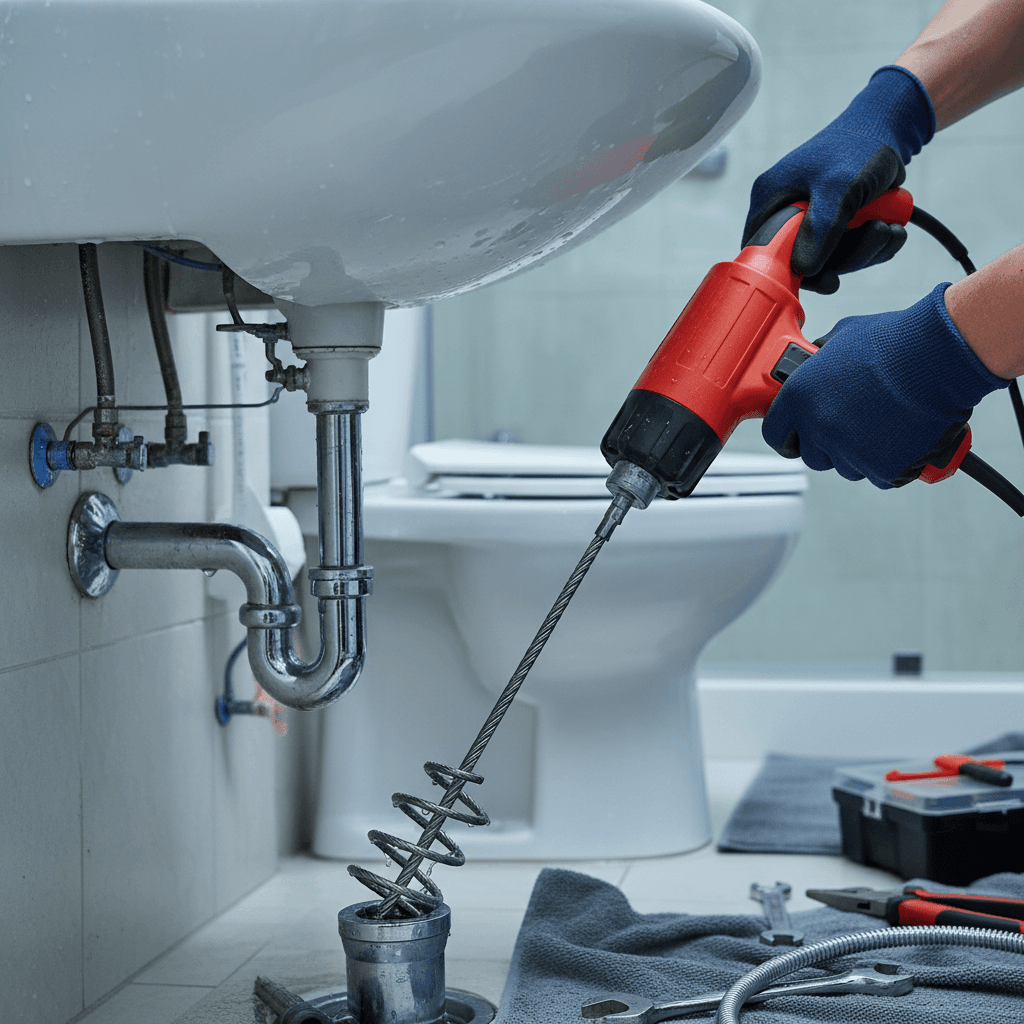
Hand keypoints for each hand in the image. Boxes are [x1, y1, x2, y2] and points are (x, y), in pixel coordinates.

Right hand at [744, 65, 933, 293]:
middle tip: (873, 236)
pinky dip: (874, 247)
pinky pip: (849, 253)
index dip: (787, 270)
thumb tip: (805, 270)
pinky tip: (890, 228)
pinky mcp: (834, 227)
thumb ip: (820, 229)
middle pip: (802, 263)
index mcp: (771, 200)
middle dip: (844, 258)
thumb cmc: (859, 145)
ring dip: (866, 251)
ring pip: (831, 261)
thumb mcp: (838, 186)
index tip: (824, 276)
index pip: (762, 251)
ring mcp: (811, 222)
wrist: (890, 126)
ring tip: (888, 227)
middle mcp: (786, 214)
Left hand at [762, 284, 1008, 487]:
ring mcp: (848, 451)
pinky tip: (901, 438)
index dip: (788, 434)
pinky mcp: (880, 468)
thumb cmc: (895, 342)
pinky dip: (889, 464)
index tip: (798, 435)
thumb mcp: (841, 340)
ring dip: (859, 454)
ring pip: (845, 467)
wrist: (937, 358)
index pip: (775, 433)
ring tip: (883, 424)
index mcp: (799, 398)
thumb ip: (820, 363)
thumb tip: (817, 364)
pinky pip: (878, 476)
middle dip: (828, 445)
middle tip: (852, 426)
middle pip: (811, 456)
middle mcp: (818, 428)